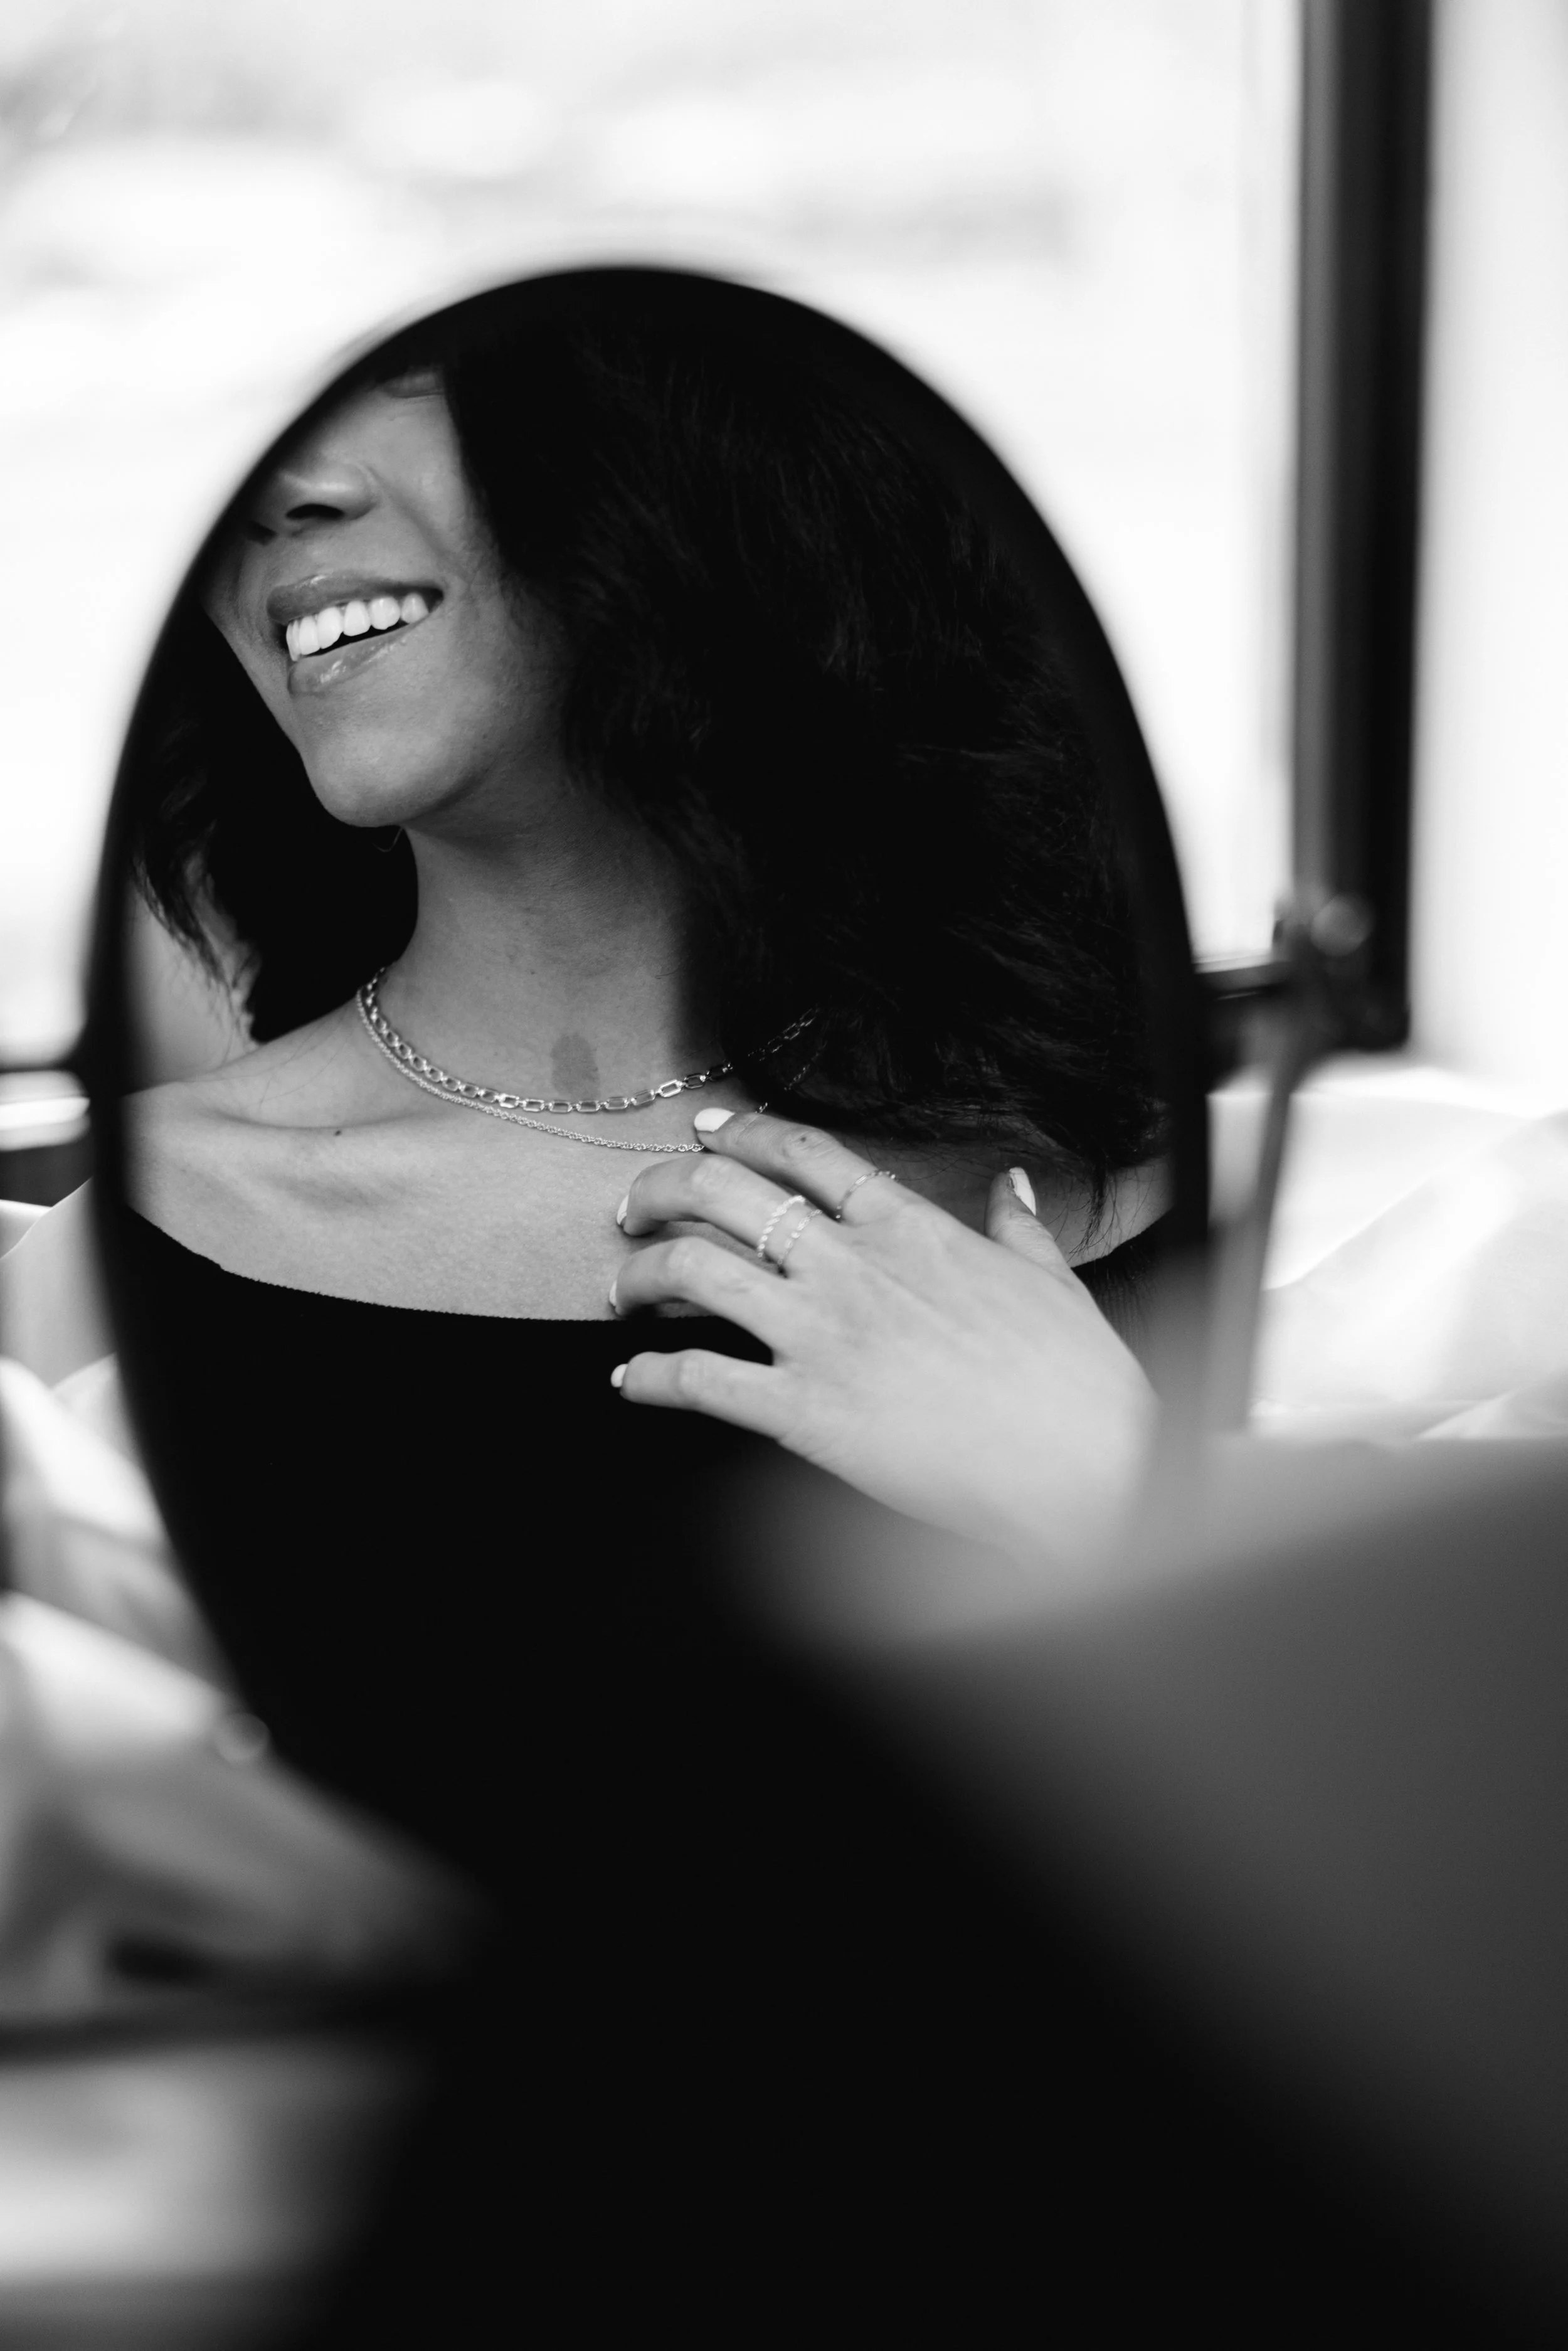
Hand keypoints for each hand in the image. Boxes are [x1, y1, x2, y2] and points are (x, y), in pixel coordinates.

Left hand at [611, 1111, 1155, 1564]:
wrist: (1083, 1464)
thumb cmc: (1075, 1379)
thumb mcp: (1050, 1279)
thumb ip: (1017, 1224)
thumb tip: (1011, 1185)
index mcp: (908, 1227)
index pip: (803, 1153)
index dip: (739, 1131)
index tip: (701, 1130)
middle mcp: (851, 1266)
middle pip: (723, 1192)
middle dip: (662, 1188)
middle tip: (636, 1208)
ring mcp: (821, 1334)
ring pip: (693, 1271)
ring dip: (642, 1273)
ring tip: (625, 1289)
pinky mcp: (804, 1409)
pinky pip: (698, 1380)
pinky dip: (648, 1377)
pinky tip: (630, 1380)